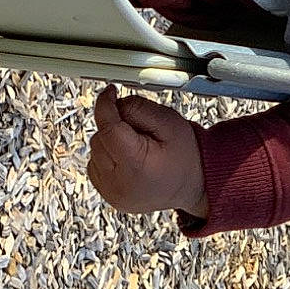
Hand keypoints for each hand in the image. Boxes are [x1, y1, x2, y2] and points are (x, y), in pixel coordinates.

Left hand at [87, 87, 208, 219]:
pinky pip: (95, 164)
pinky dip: (107, 156)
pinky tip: (128, 158)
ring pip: (95, 151)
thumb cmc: (186, 157)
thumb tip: (115, 103)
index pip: (107, 129)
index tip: (109, 93)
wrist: (194, 187)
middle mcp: (119, 185)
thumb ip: (139, 108)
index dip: (106, 106)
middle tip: (140, 131)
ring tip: (137, 148)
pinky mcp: (108, 194)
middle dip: (114, 127)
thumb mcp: (169, 122)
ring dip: (110, 142)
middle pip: (99, 139)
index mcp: (135, 167)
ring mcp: (112, 193)